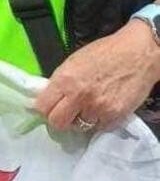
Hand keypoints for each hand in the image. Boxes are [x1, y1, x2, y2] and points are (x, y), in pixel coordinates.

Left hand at [33, 21, 159, 132]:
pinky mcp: (115, 116)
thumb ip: (60, 81)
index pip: (42, 107)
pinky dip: (99, 121)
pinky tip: (102, 108)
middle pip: (57, 122)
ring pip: (79, 127)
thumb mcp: (74, 62)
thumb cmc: (104, 53)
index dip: (44, 109)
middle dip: (59, 119)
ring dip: (80, 120)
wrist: (137, 54)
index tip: (49, 107)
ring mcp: (98, 108)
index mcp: (65, 79)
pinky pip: (99, 127)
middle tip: (65, 113)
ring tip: (87, 108)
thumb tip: (48, 97)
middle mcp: (79, 96)